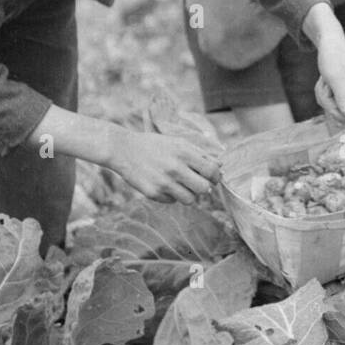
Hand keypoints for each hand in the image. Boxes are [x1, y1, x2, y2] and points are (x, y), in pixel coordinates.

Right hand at [105, 127, 220, 204]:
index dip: (215, 176)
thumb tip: (220, 166)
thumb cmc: (154, 145)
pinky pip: (172, 201)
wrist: (124, 150)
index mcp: (184, 153)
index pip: (212, 171)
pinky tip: (163, 184)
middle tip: (197, 182)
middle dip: (203, 187)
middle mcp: (175, 169)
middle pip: (204, 189)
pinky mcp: (153, 194)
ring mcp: (163, 183)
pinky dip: (171, 195)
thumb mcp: (178, 143)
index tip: (212, 177)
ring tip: (180, 184)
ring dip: (188, 194)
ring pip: (189, 200)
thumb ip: (200, 154)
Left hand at [314, 33, 344, 122]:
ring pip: (335, 109)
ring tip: (325, 81)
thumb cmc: (333, 56)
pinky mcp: (343, 92)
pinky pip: (331, 102)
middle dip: (329, 103)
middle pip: (344, 114)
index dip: (344, 115)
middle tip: (325, 86)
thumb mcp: (335, 77)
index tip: (331, 104)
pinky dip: (324, 94)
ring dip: (325, 97)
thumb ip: (343, 96)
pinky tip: (325, 82)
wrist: (330, 42)